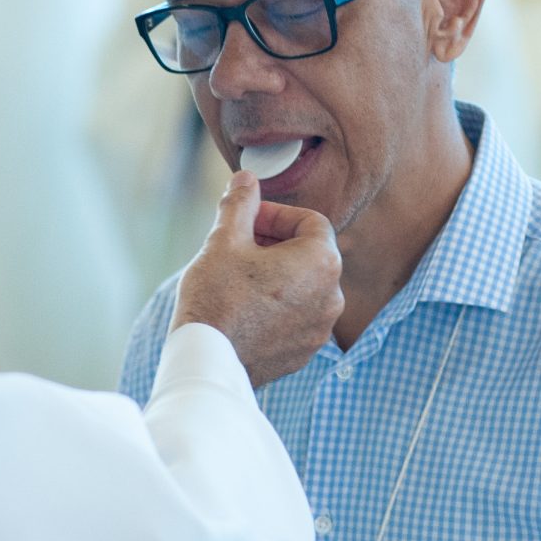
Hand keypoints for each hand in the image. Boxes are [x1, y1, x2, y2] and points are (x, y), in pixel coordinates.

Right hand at [172, 170, 343, 387]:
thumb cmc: (217, 298)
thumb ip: (241, 204)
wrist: (207, 361)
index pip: (311, 222)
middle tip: (239, 245)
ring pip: (304, 287)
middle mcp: (332, 297)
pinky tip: (243, 308)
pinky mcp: (304, 353)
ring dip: (277, 275)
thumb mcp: (224, 240)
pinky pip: (296, 317)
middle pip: (310, 254)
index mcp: (322, 263)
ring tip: (238, 277)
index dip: (277, 215)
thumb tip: (247, 179)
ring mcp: (320, 330)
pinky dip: (277, 307)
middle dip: (276, 243)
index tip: (248, 221)